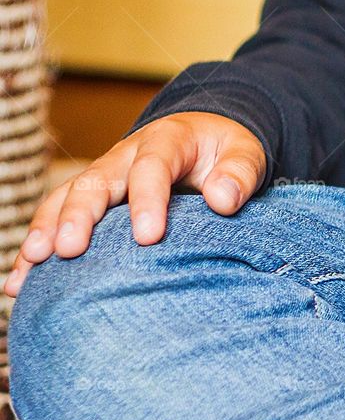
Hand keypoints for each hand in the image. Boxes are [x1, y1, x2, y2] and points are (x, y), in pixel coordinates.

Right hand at [5, 112, 266, 296]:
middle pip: (96, 180)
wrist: (206, 139)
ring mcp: (105, 176)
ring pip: (67, 197)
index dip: (147, 200)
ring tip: (34, 264)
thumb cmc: (226, 153)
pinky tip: (20, 280)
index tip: (149, 237)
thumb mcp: (246, 154)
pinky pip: (57, 217)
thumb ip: (240, 173)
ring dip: (48, 229)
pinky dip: (37, 247)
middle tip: (70, 250)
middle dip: (80, 215)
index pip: (152, 167)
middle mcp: (126, 156)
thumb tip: (223, 200)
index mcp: (167, 141)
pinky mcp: (93, 199)